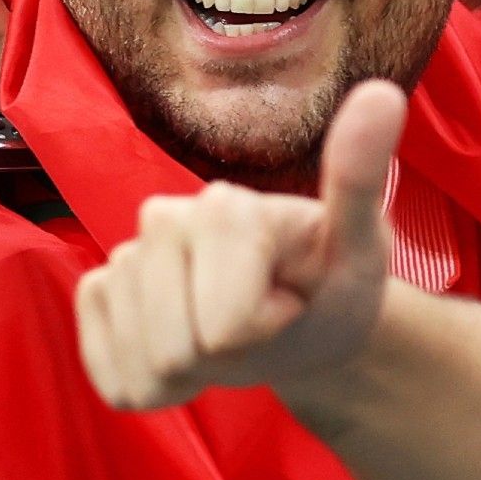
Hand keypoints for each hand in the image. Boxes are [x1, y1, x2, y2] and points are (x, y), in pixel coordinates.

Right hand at [75, 81, 406, 408]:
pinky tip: (191, 354)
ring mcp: (123, 258)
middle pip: (177, 348)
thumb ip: (360, 176)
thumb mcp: (362, 242)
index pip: (228, 321)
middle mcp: (163, 218)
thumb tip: (384, 92)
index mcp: (223, 205)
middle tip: (263, 321)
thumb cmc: (336, 281)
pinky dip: (157, 387)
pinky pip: (112, 378)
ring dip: (196, 373)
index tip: (293, 298)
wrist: (305, 322)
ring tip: (230, 335)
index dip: (267, 326)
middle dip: (228, 354)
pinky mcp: (96, 298)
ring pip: (144, 365)